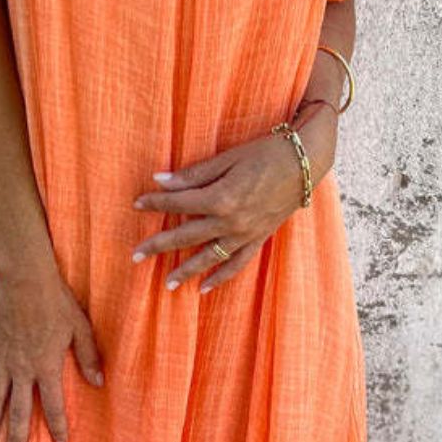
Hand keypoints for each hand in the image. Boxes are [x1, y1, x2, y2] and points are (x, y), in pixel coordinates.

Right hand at [0, 265, 103, 441]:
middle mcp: (23, 369)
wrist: (25, 280)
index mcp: (47, 367)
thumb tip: (99, 383)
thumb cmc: (56, 302)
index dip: (58, 427)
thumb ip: (88, 358)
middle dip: (17, 437)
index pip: (53, 406)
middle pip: (18, 410)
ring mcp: (4, 359)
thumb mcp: (80, 329)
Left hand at [131, 108, 335, 293]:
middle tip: (135, 256)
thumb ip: (194, 174)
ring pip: (209, 257)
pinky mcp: (258, 239)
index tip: (137, 204)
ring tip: (166, 283)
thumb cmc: (266, 153)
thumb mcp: (227, 158)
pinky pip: (236, 264)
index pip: (178, 203)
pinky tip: (204, 288)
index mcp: (221, 198)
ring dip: (186, 271)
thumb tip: (160, 180)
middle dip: (158, 245)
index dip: (155, 203)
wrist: (305, 163)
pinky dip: (220, 278)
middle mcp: (231, 221)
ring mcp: (245, 234)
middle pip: (186, 236)